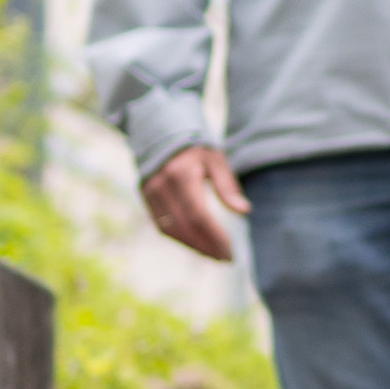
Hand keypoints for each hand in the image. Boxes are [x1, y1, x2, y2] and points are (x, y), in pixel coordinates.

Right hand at [140, 143, 249, 262]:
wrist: (162, 130)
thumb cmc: (196, 146)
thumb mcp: (216, 160)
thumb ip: (228, 186)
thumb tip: (244, 211)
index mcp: (182, 174)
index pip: (198, 215)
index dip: (214, 237)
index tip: (230, 251)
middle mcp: (162, 185)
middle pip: (184, 227)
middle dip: (206, 247)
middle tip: (225, 258)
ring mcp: (150, 192)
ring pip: (170, 230)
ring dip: (193, 246)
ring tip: (214, 255)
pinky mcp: (145, 197)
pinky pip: (161, 226)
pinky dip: (181, 238)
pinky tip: (198, 244)